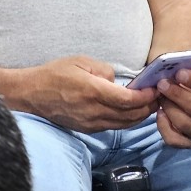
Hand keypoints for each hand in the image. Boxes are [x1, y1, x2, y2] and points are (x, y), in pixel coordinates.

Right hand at [15, 56, 157, 132]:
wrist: (32, 95)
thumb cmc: (54, 74)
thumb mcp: (80, 61)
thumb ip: (104, 70)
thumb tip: (118, 82)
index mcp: (94, 91)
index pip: (129, 100)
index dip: (146, 96)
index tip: (154, 89)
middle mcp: (94, 111)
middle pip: (131, 116)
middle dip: (148, 107)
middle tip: (158, 97)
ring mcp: (91, 123)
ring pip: (124, 124)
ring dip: (140, 116)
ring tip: (149, 105)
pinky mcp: (88, 128)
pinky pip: (113, 127)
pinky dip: (126, 121)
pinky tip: (130, 112)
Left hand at [152, 54, 190, 148]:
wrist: (189, 95)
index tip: (179, 72)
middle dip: (178, 94)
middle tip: (162, 83)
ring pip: (184, 123)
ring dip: (169, 107)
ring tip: (160, 96)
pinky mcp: (188, 143)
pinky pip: (174, 139)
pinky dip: (164, 126)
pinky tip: (160, 113)